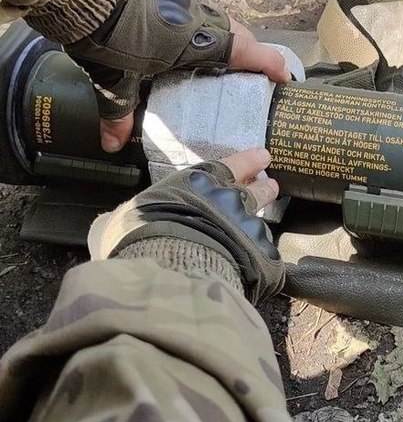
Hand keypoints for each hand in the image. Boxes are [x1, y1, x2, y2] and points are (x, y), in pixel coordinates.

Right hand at [89, 148, 284, 301]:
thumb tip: (112, 225)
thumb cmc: (139, 234)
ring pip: (262, 218)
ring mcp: (247, 228)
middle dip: (262, 186)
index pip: (229, 166)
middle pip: (252, 190)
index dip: (246, 161)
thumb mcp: (122, 220)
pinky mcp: (259, 256)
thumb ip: (128, 219)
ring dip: (266, 212)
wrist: (170, 264)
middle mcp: (228, 201)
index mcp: (197, 184)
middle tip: (271, 183)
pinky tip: (265, 259)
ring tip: (272, 208)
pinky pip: (265, 254)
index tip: (262, 157)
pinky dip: (263, 255)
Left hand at [99, 19, 290, 152]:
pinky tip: (176, 32)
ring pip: (214, 16)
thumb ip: (117, 112)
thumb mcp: (113, 79)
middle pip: (236, 32)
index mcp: (196, 42)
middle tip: (248, 70)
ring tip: (214, 54)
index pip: (247, 52)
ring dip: (220, 34)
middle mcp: (196, 17)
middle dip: (248, 50)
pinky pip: (189, 3)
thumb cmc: (107, 36)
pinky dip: (192, 20)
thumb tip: (112, 145)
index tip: (284, 76)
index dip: (270, 64)